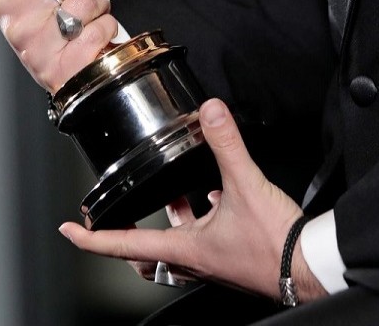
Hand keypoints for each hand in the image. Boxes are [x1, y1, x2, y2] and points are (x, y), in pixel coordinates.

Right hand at [0, 0, 119, 92]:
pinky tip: (91, 36)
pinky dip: (106, 28)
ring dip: (98, 6)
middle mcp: (14, 21)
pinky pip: (101, 29)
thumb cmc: (54, 18)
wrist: (63, 69)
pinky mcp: (63, 68)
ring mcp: (37, 48)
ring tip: (84, 17)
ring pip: (90, 0)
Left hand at [58, 99, 327, 301]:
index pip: (123, 245)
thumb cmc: (275, 244)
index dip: (91, 237)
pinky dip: (205, 217)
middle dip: (131, 233)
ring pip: (179, 244)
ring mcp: (214, 261)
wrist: (308, 267)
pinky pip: (208, 238)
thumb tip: (211, 112)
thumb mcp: (246, 185)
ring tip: (175, 193)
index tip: (70, 229)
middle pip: (148, 251)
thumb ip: (226, 145)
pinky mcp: (234, 256)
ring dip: (173, 219)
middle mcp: (195, 260)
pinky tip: (219, 197)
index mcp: (185, 248)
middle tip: (121, 215)